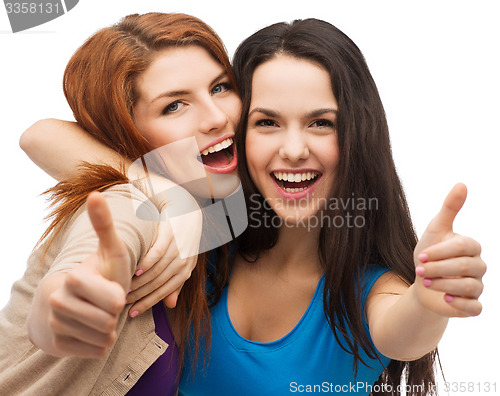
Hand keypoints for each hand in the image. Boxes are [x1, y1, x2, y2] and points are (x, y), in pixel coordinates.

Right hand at [42, 192, 130, 357]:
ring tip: (99, 315)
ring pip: (103, 338)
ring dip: (109, 329)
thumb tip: (95, 194)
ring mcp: (55, 325)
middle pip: (109, 321)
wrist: (73, 300)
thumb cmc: (100, 273)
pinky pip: (96, 351)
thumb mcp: (109, 250)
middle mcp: (57, 301)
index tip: (110, 288)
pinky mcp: (56, 346)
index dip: (119, 296)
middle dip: (114, 314)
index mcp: (73, 277)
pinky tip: (92, 330)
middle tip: (105, 304)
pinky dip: (101, 344)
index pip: (115, 301)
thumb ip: (105, 226)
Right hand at [126, 206, 200, 314]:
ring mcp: (179, 246)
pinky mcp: (172, 232)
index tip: (131, 313)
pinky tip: (135, 271)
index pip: (166, 292)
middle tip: (121, 302)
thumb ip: (174, 283)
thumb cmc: (178, 237)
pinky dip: (147, 263)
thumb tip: (170, 305)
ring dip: (141, 282)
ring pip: (159, 270)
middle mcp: (185, 259)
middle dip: (140, 295)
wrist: (185, 207)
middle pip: (160, 283)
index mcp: (186, 269)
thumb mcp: (180, 260)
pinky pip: (159, 252)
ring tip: (123, 288)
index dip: (148, 304)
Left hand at [414, 183, 485, 316]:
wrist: (421, 283)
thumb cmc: (429, 254)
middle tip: (419, 270)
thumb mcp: (435, 230)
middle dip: (439, 268)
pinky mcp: (472, 305)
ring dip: (444, 284)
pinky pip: (475, 308)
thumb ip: (449, 208)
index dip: (441, 251)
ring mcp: (477, 286)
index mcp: (471, 246)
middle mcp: (478, 266)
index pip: (463, 246)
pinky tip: (446, 299)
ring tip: (426, 282)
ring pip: (470, 286)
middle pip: (466, 266)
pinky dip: (462, 305)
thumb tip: (462, 183)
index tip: (420, 255)